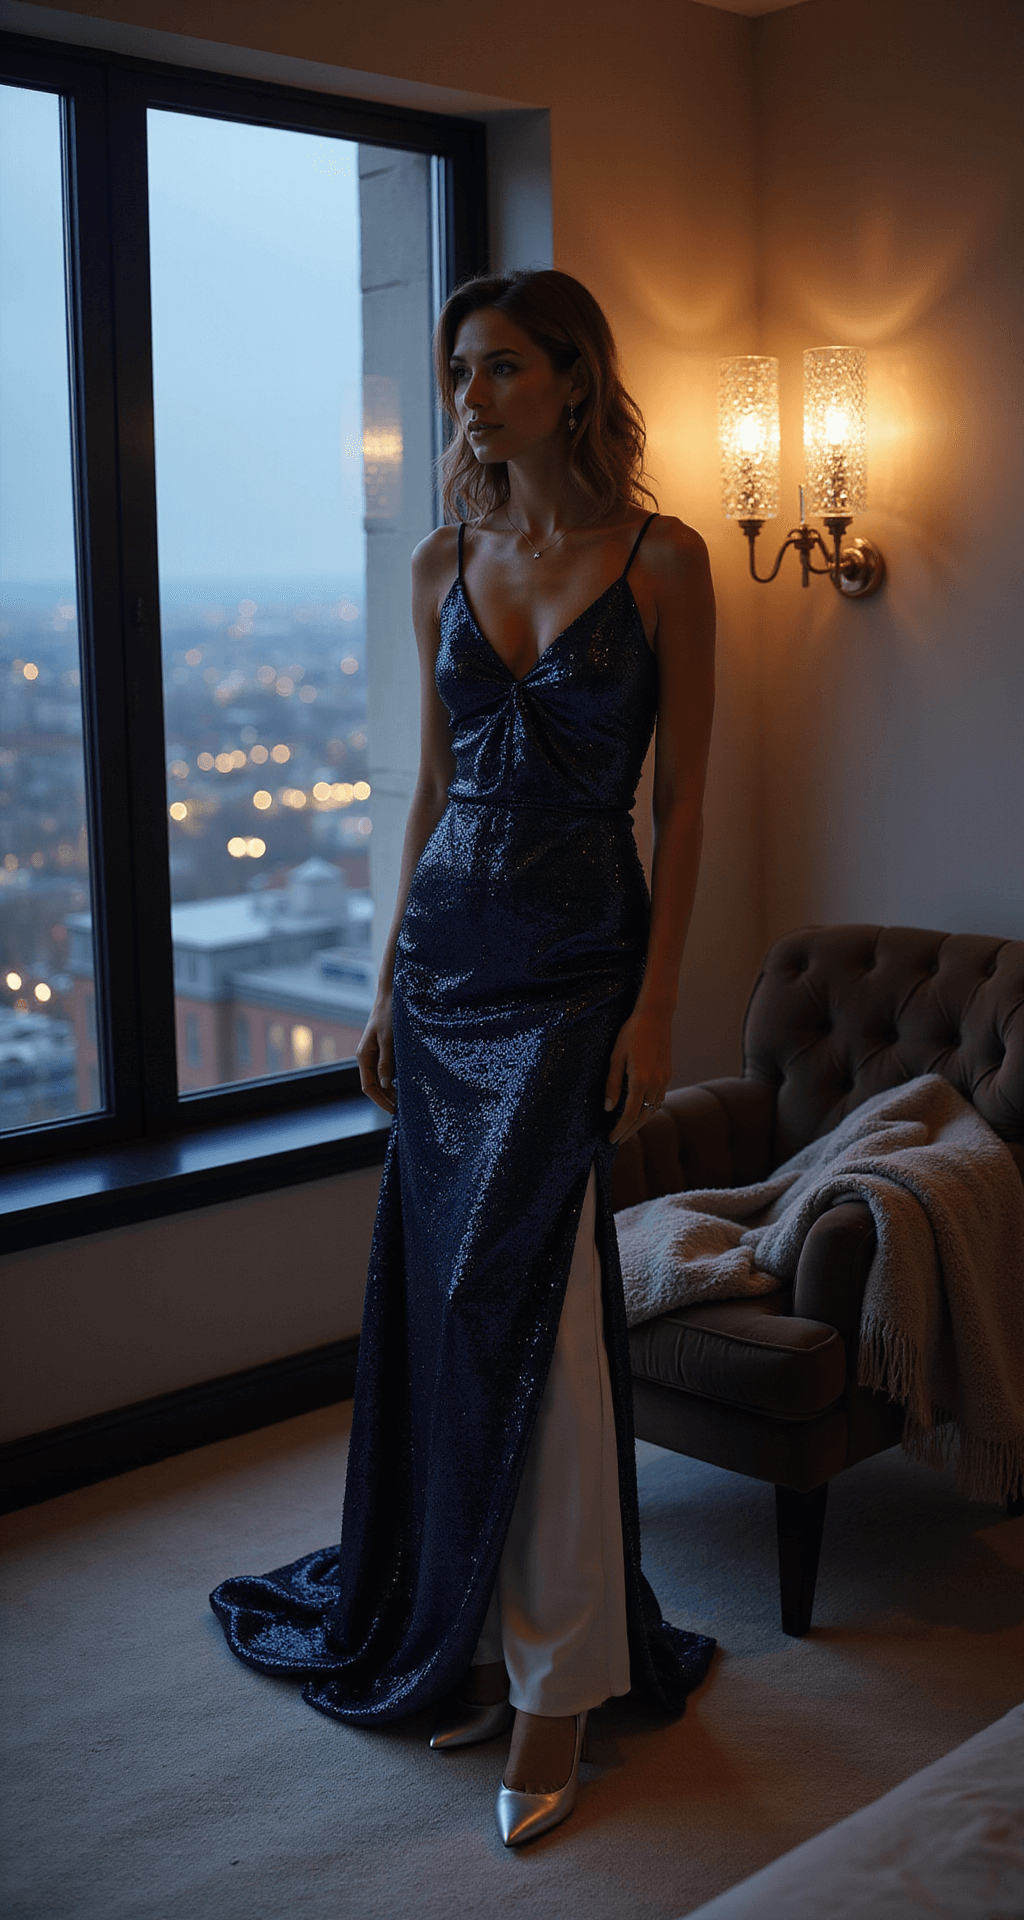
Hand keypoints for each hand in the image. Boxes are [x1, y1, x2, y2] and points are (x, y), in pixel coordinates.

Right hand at [357, 993, 396, 1114]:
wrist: (392, 996)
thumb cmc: (390, 1016)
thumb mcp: (389, 1040)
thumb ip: (386, 1063)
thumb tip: (384, 1085)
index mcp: (364, 1056)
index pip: (368, 1087)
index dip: (380, 1100)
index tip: (393, 1110)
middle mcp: (367, 1057)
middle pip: (373, 1086)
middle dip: (385, 1098)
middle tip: (401, 1110)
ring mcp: (375, 1054)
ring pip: (379, 1079)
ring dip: (389, 1090)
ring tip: (404, 1101)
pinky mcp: (383, 1049)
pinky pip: (385, 1070)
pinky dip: (393, 1080)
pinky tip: (404, 1084)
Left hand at [604, 1008, 671, 1145]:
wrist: (656, 1016)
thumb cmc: (631, 1033)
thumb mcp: (615, 1057)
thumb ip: (612, 1084)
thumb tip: (608, 1108)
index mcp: (640, 1080)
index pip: (630, 1115)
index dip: (620, 1130)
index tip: (611, 1139)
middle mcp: (655, 1083)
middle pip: (643, 1117)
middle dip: (629, 1131)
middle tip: (617, 1140)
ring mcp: (664, 1079)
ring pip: (652, 1109)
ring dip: (640, 1121)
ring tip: (627, 1128)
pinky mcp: (667, 1074)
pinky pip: (659, 1099)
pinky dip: (649, 1109)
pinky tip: (640, 1110)